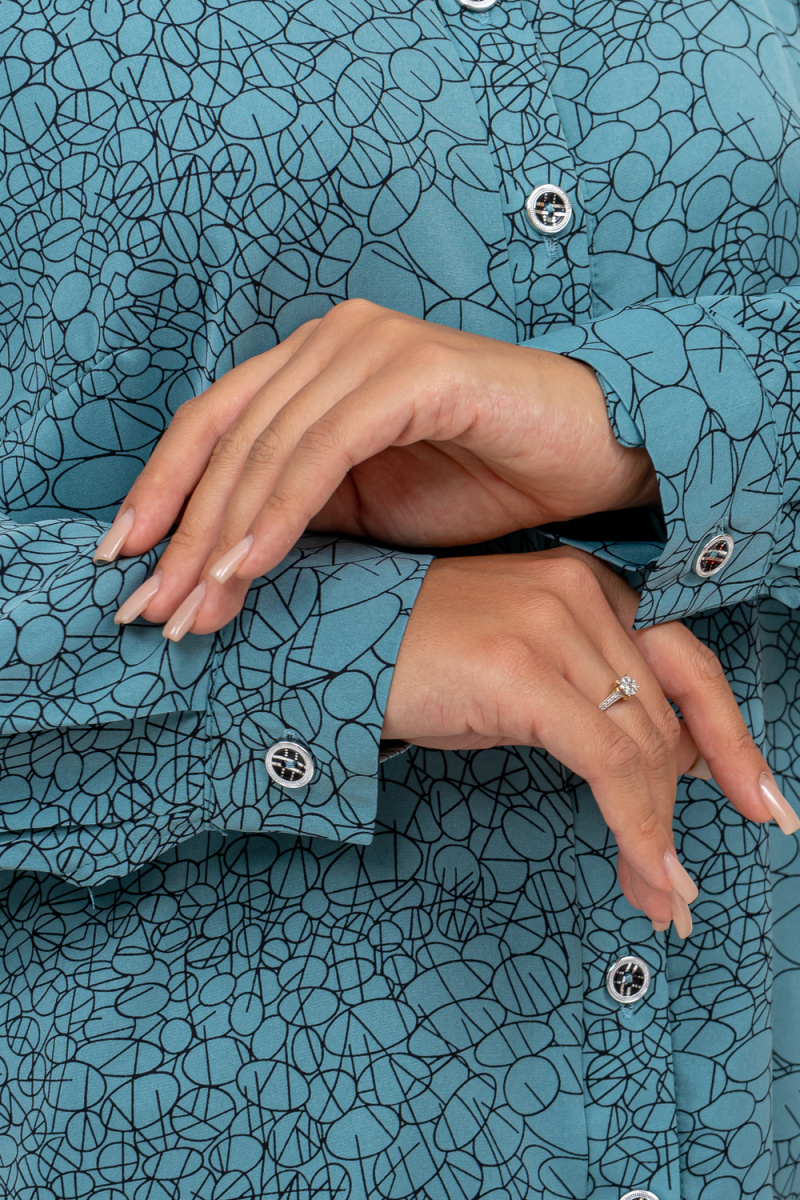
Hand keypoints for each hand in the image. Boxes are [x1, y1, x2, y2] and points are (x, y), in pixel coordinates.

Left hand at [97, 300, 657, 634]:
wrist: (594, 462)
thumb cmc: (488, 485)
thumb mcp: (371, 510)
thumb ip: (296, 515)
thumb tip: (213, 563)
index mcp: (314, 365)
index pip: (213, 425)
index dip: (161, 491)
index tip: (123, 560)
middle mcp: (332, 341)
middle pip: (227, 438)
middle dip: (182, 532)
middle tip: (151, 608)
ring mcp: (371, 348)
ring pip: (267, 447)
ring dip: (222, 533)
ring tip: (194, 605)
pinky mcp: (412, 372)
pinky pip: (324, 448)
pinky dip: (281, 510)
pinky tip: (250, 565)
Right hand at [383, 548, 781, 931]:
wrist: (329, 648)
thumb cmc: (415, 668)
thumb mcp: (518, 680)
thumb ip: (591, 707)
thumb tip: (664, 765)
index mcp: (587, 587)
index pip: (687, 665)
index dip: (730, 739)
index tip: (759, 799)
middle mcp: (580, 594)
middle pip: (668, 715)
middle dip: (689, 805)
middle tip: (683, 885)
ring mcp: (552, 626)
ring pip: (643, 745)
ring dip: (659, 833)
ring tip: (660, 896)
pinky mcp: (523, 670)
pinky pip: (607, 763)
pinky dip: (635, 826)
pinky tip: (643, 870)